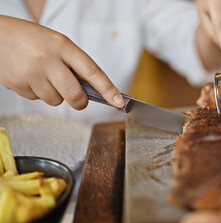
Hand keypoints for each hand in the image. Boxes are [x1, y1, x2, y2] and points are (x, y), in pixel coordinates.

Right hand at [0, 15, 123, 109]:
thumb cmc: (32, 39)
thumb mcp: (58, 44)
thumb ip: (75, 64)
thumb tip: (93, 90)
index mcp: (62, 46)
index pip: (91, 71)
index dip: (108, 89)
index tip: (119, 101)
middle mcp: (47, 60)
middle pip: (75, 95)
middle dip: (80, 101)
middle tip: (79, 99)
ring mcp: (31, 74)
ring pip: (56, 101)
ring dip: (56, 95)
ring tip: (45, 77)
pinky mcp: (17, 85)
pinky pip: (37, 99)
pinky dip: (38, 92)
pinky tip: (30, 77)